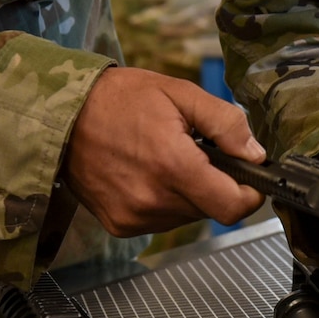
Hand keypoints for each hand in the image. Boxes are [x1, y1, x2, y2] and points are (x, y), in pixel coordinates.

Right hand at [63, 67, 264, 234]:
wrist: (62, 116)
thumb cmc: (119, 99)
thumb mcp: (180, 93)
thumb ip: (225, 123)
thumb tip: (256, 154)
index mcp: (172, 166)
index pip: (232, 207)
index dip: (249, 194)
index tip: (248, 176)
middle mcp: (153, 200)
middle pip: (211, 209)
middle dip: (215, 183)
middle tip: (195, 151)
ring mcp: (133, 217)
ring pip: (188, 216)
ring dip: (189, 192)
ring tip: (165, 158)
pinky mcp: (119, 225)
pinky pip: (161, 220)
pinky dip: (164, 200)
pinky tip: (147, 172)